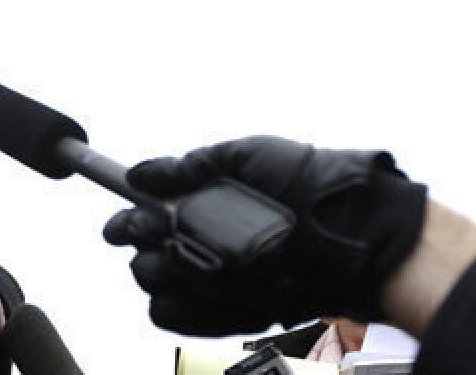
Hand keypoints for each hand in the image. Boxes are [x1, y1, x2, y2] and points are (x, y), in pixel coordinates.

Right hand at [103, 136, 426, 334]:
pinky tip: (197, 287)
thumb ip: (191, 164)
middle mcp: (202, 244)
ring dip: (161, 270)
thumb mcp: (247, 156)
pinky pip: (183, 318)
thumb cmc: (306, 184)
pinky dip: (182, 306)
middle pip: (141, 254)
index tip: (121, 223)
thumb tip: (138, 174)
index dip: (126, 221)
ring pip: (156, 284)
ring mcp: (215, 280)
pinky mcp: (233, 311)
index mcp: (201, 205)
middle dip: (142, 239)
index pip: (142, 218)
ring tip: (190, 256)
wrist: (354, 230)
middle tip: (159, 228)